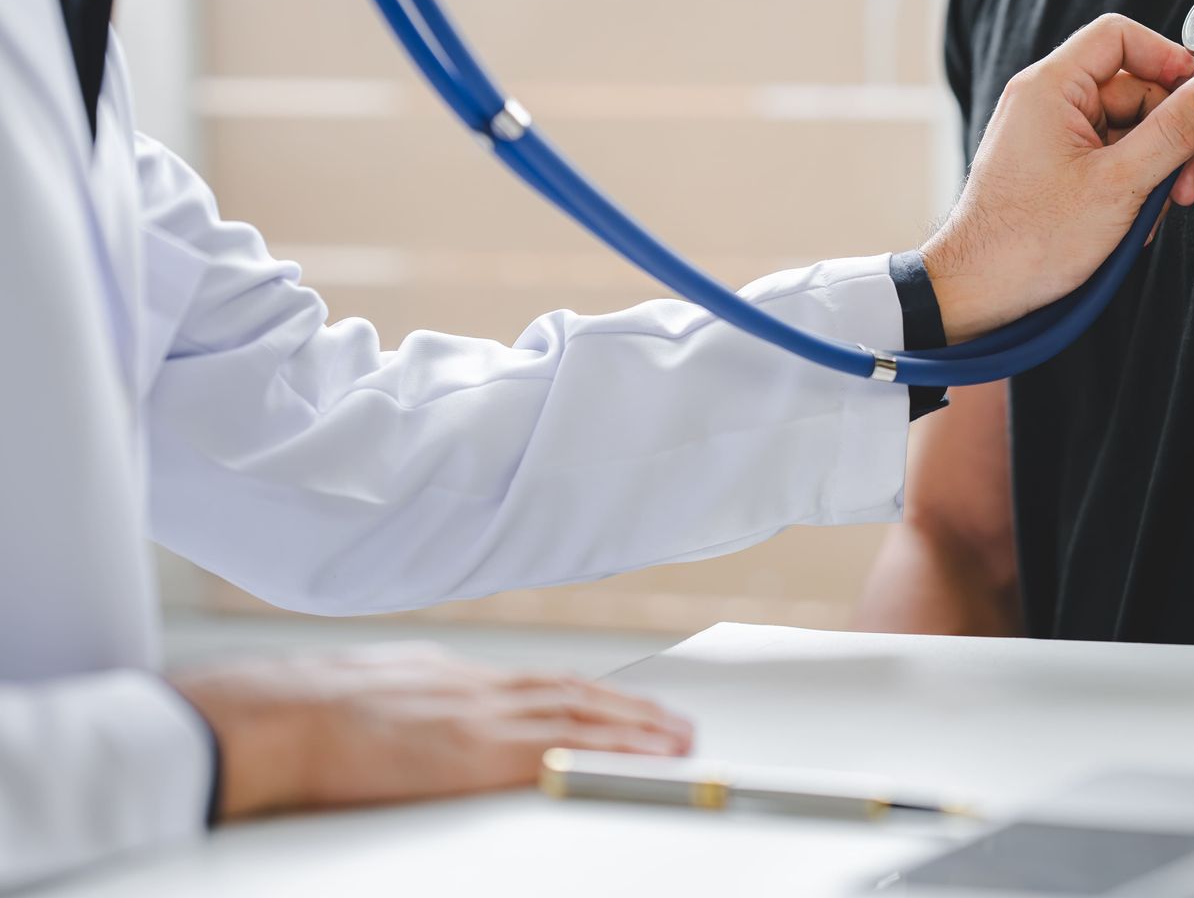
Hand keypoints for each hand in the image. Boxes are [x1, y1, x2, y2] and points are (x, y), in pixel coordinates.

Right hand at [170, 643, 692, 819]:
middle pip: (572, 692)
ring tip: (675, 740)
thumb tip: (415, 710)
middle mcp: (477, 686)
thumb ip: (406, 696)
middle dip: (628, 709)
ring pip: (580, 715)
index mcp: (449, 674)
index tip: (619, 701)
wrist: (275, 717)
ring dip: (635, 728)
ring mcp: (482, 717)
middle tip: (674, 722)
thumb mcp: (369, 687)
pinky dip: (607, 752)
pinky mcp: (479, 753)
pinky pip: (563, 751)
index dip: (586, 692)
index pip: (536, 680)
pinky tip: (638, 761)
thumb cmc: (298, 712)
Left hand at [921, 14, 1193, 340]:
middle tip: (1183, 179)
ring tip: (1149, 213)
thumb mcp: (1120, 184)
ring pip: (1127, 131)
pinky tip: (1129, 224)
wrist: (977, 291)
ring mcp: (1049, 136)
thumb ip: (1175, 133)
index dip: (1168, 58)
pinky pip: (1108, 159)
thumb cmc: (1026, 241)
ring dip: (1152, 169)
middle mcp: (1046, 103)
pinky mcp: (1054, 167)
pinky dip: (1129, 187)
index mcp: (1050, 88)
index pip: (1119, 37)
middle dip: (1168, 135)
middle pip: (1133, 89)